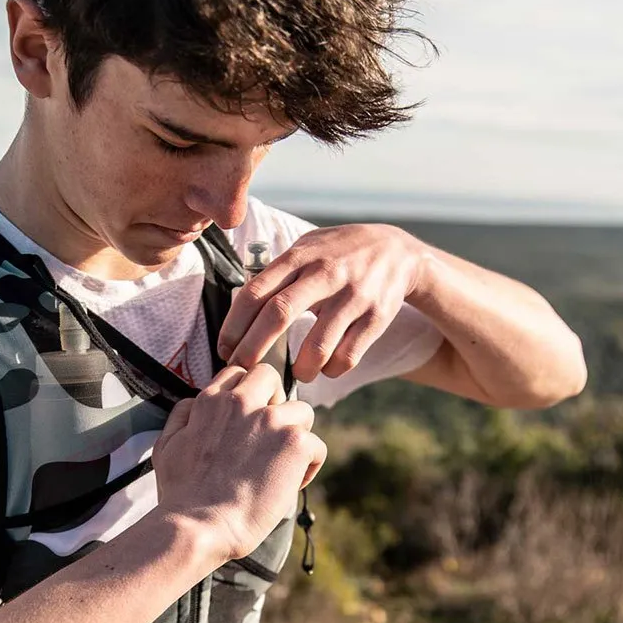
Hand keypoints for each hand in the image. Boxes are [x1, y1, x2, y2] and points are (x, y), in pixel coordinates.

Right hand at [153, 365, 325, 561]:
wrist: (199, 526)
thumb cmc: (180, 495)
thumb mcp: (166, 446)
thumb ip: (182, 417)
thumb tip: (194, 403)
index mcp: (211, 402)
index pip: (237, 374)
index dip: (246, 394)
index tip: (247, 420)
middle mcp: (242, 403)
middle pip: (270, 377)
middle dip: (274, 400)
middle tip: (269, 435)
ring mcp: (271, 421)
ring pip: (301, 410)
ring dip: (295, 435)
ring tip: (281, 465)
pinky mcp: (294, 443)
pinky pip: (315, 445)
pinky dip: (307, 467)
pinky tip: (289, 485)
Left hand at [218, 224, 426, 381]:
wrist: (398, 252)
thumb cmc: (338, 255)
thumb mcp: (307, 248)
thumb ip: (276, 273)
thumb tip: (239, 309)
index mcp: (300, 257)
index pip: (256, 292)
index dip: (234, 325)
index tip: (225, 348)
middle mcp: (325, 274)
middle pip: (279, 315)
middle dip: (253, 349)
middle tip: (242, 369)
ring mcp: (353, 297)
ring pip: (317, 347)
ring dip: (300, 369)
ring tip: (298, 374)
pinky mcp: (376, 317)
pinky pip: (347, 357)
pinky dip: (331, 370)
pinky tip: (326, 368)